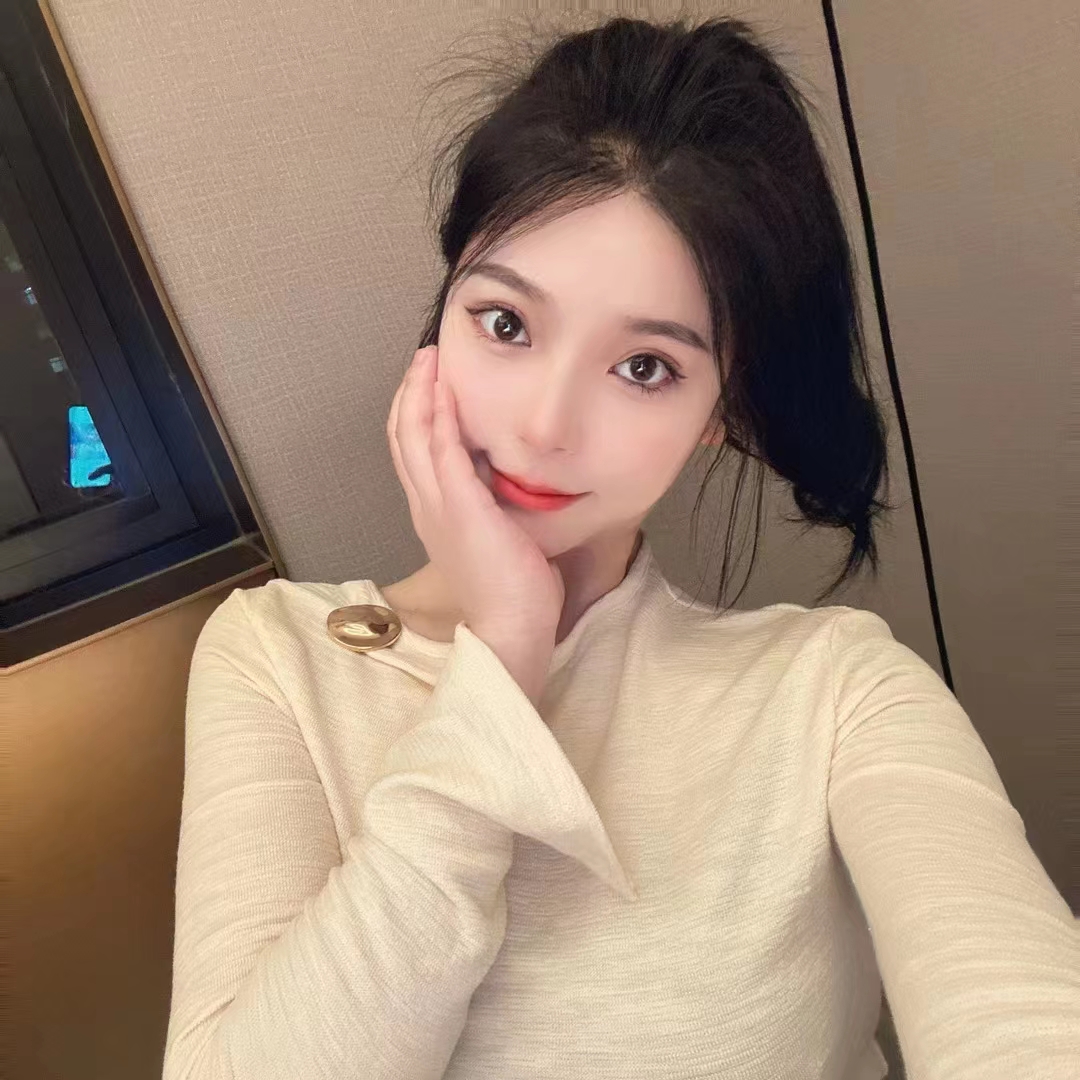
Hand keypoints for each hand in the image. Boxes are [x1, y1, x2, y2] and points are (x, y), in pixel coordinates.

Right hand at [387, 345, 566, 639]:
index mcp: (434, 515)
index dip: (416, 413)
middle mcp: (426, 507)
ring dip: (420, 392)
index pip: (412, 453)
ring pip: (414, 436)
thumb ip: (490, 509)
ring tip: (429, 359)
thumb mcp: (494, 539)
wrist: (512, 629)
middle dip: (411, 392)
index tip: (429, 382)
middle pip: (403, 436)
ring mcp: (438, 507)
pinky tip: (446, 388)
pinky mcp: (460, 507)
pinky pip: (442, 450)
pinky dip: (441, 415)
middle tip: (424, 357)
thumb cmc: (513, 592)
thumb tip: (505, 484)